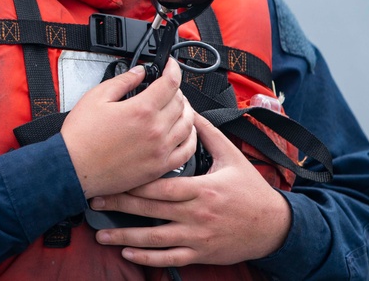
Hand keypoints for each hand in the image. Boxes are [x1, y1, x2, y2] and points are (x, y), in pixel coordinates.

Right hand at [61, 59, 196, 197]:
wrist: (74, 169)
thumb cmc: (81, 137)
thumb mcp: (96, 97)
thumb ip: (123, 81)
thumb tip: (139, 72)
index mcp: (141, 110)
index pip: (170, 83)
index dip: (172, 68)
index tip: (170, 65)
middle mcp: (155, 131)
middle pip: (180, 102)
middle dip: (175, 88)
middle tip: (166, 85)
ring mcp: (160, 151)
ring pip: (188, 124)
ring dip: (186, 110)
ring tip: (177, 105)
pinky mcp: (159, 168)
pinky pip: (187, 151)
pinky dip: (191, 137)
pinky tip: (185, 131)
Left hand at [89, 112, 291, 265]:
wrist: (273, 225)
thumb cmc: (251, 190)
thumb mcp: (232, 156)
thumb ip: (207, 133)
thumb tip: (188, 111)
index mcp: (203, 189)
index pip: (162, 187)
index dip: (135, 184)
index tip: (114, 177)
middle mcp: (197, 214)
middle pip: (151, 211)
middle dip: (120, 206)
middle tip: (96, 201)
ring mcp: (197, 236)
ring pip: (156, 239)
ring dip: (126, 238)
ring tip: (102, 235)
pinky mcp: (200, 253)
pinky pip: (170, 258)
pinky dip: (148, 258)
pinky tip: (129, 253)